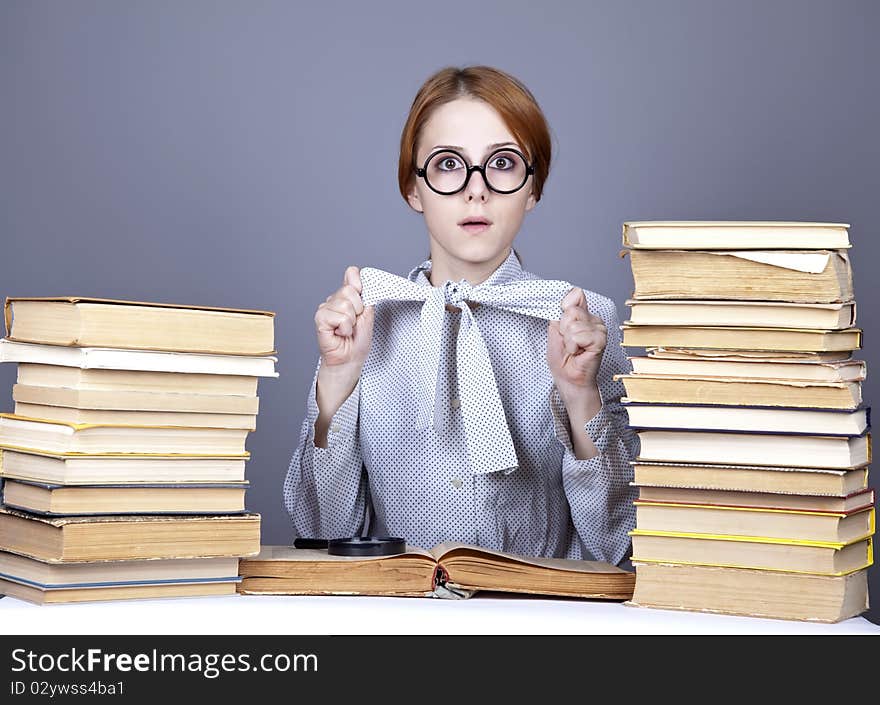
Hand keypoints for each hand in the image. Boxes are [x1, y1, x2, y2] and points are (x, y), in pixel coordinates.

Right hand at [315, 266, 373, 371]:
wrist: (350, 359)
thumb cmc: (357, 341)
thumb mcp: (368, 314)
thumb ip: (364, 296)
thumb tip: (359, 277)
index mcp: (347, 296)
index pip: (352, 274)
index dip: (359, 286)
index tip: (361, 303)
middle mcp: (334, 299)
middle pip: (350, 290)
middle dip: (358, 310)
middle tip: (354, 323)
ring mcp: (325, 308)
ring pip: (345, 305)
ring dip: (351, 322)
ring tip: (346, 330)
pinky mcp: (320, 318)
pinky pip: (340, 317)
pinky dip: (344, 328)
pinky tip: (339, 333)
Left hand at [547, 287, 606, 404]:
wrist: (568, 379)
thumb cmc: (563, 360)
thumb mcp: (555, 331)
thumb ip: (561, 312)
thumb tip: (570, 294)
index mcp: (583, 316)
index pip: (575, 294)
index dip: (564, 308)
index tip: (561, 326)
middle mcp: (594, 320)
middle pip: (571, 310)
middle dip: (563, 329)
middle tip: (568, 342)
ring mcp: (599, 330)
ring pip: (573, 324)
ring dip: (567, 340)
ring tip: (573, 349)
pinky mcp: (600, 340)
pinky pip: (579, 336)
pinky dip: (573, 346)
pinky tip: (578, 352)